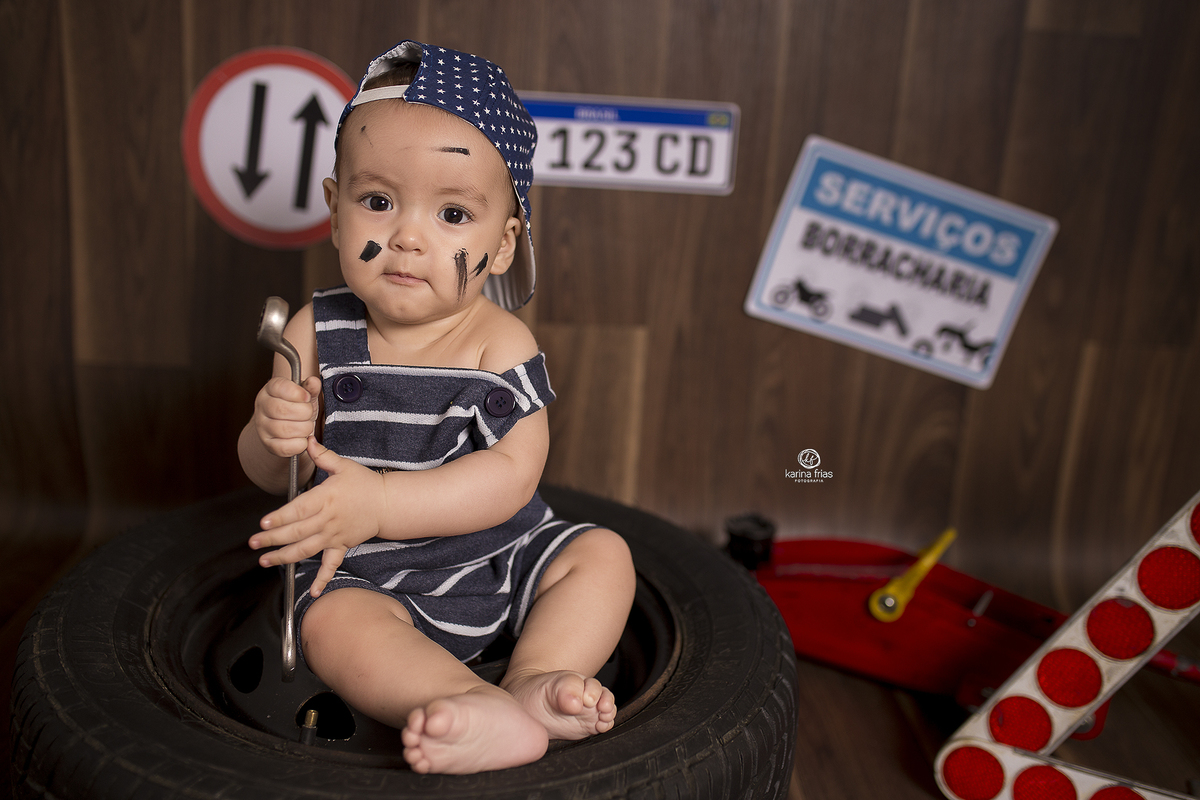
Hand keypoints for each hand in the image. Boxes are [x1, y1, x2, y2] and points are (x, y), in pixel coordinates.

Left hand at [249, 438, 387, 595]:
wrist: (388, 503)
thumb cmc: (364, 483)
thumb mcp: (344, 465)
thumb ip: (322, 455)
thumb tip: (305, 439)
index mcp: (325, 498)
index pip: (298, 509)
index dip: (280, 518)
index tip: (263, 524)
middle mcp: (328, 519)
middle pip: (297, 532)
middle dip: (273, 539)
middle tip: (254, 543)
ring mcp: (334, 535)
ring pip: (306, 549)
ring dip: (284, 557)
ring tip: (265, 561)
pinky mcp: (342, 546)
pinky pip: (332, 565)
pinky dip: (323, 579)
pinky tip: (313, 592)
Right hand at [253, 375, 320, 457]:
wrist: (289, 428)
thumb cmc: (297, 408)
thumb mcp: (306, 395)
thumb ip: (310, 388)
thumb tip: (314, 382)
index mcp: (270, 389)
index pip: (279, 387)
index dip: (297, 393)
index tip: (307, 397)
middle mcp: (262, 406)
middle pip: (282, 410)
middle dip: (304, 413)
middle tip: (309, 414)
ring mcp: (262, 426)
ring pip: (284, 429)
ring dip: (303, 429)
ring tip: (306, 426)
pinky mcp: (268, 444)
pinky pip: (284, 447)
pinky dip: (299, 444)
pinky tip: (303, 438)